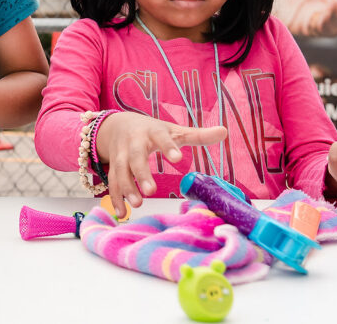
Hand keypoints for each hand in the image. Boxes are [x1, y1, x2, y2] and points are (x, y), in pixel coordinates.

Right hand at [95, 112, 227, 216]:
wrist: (116, 125)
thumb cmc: (151, 130)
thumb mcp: (173, 130)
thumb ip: (197, 135)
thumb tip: (224, 131)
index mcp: (152, 132)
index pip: (161, 138)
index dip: (168, 147)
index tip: (178, 158)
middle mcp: (133, 143)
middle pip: (135, 158)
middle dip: (141, 174)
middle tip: (151, 191)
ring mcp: (120, 155)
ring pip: (120, 171)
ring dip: (126, 188)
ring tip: (137, 204)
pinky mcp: (113, 166)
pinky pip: (112, 182)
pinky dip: (116, 197)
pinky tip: (122, 212)